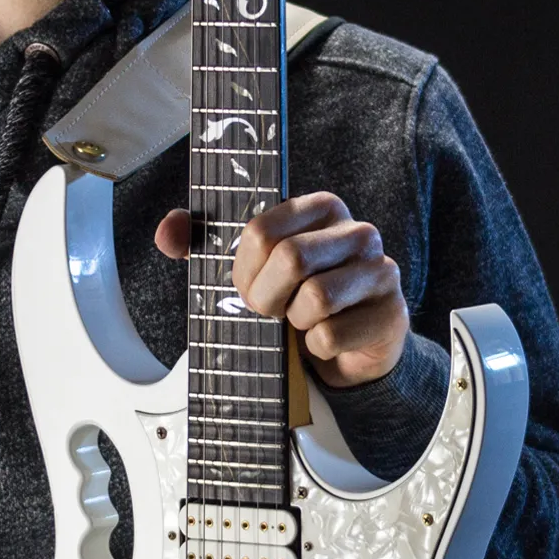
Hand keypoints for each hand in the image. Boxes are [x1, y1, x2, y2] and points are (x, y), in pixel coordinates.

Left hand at [155, 192, 408, 387]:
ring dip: (293, 324)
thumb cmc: (296, 300)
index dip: (243, 269)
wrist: (349, 350)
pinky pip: (332, 335)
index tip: (247, 287)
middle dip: (266, 298)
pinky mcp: (392, 315)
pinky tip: (325, 342)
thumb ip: (203, 243)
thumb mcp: (251, 268)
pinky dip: (316, 349)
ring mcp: (380, 271)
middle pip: (291, 259)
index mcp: (321, 208)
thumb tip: (166, 232)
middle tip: (270, 312)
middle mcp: (358, 232)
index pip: (263, 229)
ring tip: (300, 324)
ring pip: (315, 299)